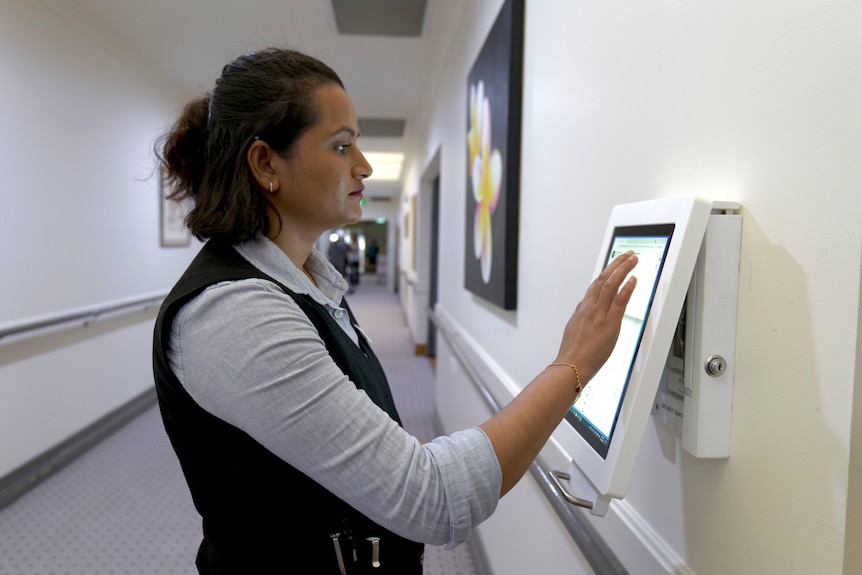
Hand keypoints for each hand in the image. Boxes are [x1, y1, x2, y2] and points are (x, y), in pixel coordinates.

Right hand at [555, 251, 637, 381]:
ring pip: (610, 283)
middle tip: (627, 255)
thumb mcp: (575, 332)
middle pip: (603, 278)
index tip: (614, 266)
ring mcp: (598, 314)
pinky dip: (627, 287)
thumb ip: (583, 322)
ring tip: (633, 260)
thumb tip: (588, 321)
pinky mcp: (609, 323)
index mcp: (582, 309)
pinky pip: (619, 300)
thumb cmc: (572, 355)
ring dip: (623, 269)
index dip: (606, 273)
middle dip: (616, 264)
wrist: (570, 366)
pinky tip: (634, 279)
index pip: (595, 285)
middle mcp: (589, 307)